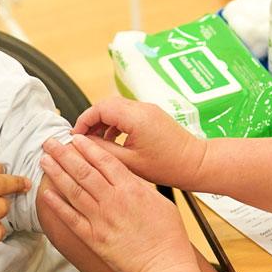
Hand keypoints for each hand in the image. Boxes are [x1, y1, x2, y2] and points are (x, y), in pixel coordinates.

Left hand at [40, 135, 196, 271]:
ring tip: (45, 160)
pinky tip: (47, 194)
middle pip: (84, 171)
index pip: (104, 161)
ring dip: (57, 173)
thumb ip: (139, 187)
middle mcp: (113, 201)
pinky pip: (70, 218)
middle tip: (51, 143)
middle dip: (65, 154)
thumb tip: (125, 177)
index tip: (76, 138)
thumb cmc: (168, 237)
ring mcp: (100, 220)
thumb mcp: (160, 201)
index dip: (87, 148)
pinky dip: (57, 205)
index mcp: (131, 189)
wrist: (163, 267)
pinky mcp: (93, 238)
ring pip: (74, 190)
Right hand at [71, 96, 207, 188]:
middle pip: (106, 105)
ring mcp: (148, 110)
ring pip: (116, 108)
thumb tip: (83, 144)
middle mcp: (142, 108)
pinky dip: (115, 123)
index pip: (99, 108)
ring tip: (95, 142)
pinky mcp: (152, 115)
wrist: (195, 163)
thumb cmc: (169, 166)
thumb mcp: (129, 162)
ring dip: (103, 122)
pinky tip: (112, 140)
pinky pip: (127, 113)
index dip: (83, 121)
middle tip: (82, 139)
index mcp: (136, 117)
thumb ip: (103, 151)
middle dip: (91, 120)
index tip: (75, 136)